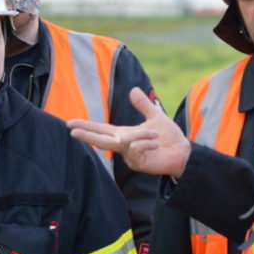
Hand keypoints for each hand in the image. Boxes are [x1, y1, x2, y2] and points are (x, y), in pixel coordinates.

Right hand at [68, 87, 191, 176]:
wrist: (183, 153)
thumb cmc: (169, 138)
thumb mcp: (155, 117)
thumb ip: (143, 105)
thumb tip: (133, 90)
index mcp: (123, 134)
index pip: (100, 129)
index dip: (86, 125)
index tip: (70, 123)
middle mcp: (123, 145)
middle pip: (100, 140)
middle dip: (87, 135)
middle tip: (73, 132)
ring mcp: (129, 156)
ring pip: (125, 141)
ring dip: (140, 135)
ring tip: (156, 133)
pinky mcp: (138, 163)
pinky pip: (136, 148)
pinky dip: (146, 142)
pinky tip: (156, 143)